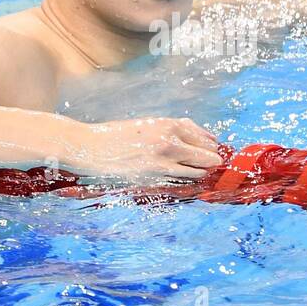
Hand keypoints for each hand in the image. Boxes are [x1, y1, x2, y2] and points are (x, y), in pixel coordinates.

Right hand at [72, 117, 222, 181]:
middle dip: (212, 160)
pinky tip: (184, 179)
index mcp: (167, 124)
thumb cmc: (118, 135)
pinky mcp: (154, 177)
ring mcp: (163, 161)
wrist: (91, 148)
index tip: (214, 150)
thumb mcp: (148, 124)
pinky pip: (181, 181)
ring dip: (201, 172)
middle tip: (213, 164)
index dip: (211, 146)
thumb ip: (175, 128)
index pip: (204, 137)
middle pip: (206, 155)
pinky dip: (187, 180)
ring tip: (200, 172)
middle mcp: (169, 141)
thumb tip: (202, 134)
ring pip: (197, 171)